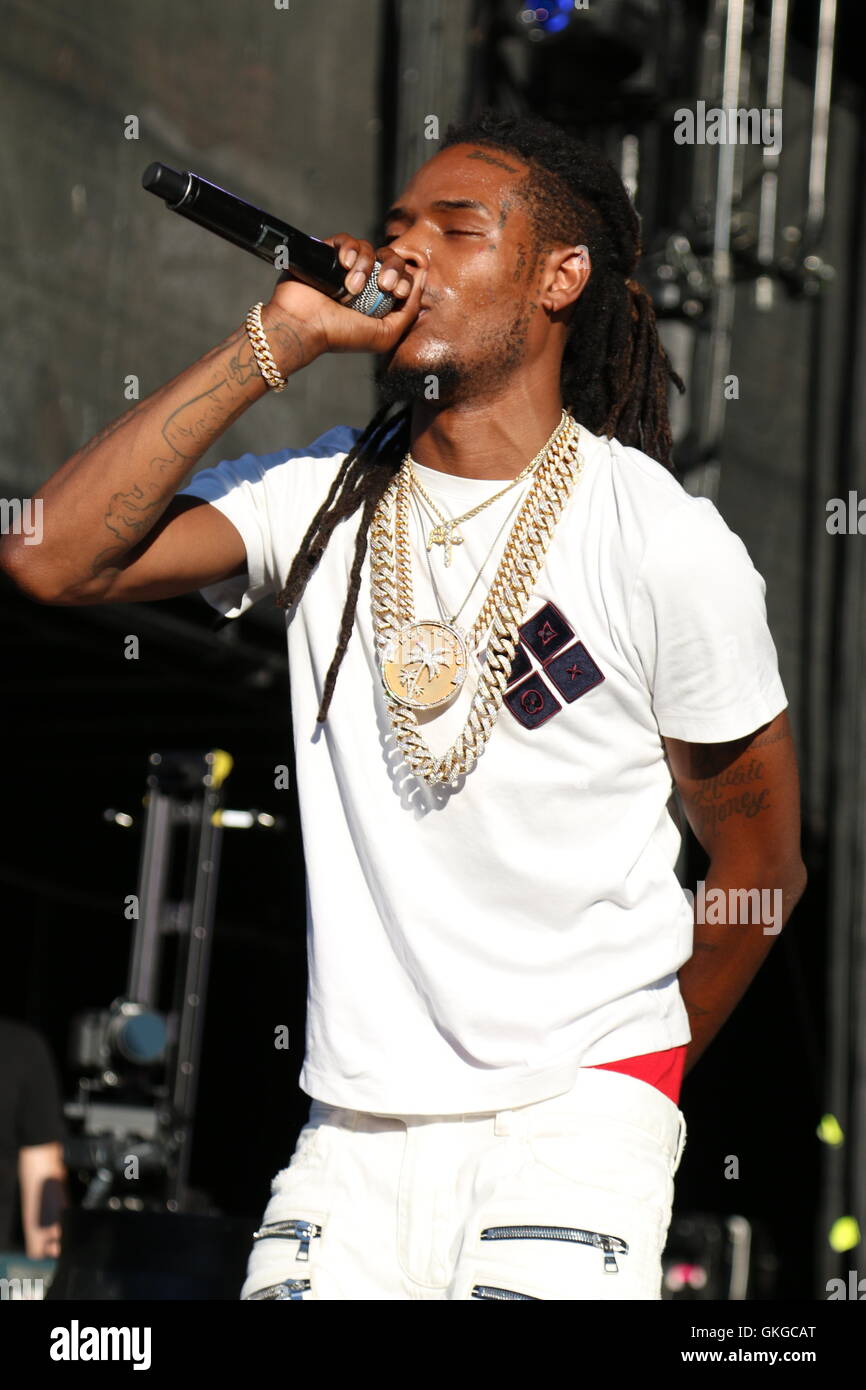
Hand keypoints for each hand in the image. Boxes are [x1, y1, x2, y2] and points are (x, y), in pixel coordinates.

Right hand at [264, 234, 425, 358]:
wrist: (304, 327)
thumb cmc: (341, 335)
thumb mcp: (386, 334)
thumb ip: (409, 311)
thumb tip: (421, 279)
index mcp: (377, 298)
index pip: (401, 276)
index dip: (405, 278)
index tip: (397, 291)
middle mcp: (363, 280)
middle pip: (389, 256)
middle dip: (392, 267)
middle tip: (384, 286)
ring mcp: (343, 266)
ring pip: (368, 248)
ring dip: (365, 266)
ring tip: (353, 287)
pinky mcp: (326, 254)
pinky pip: (345, 239)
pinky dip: (349, 249)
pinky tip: (344, 265)